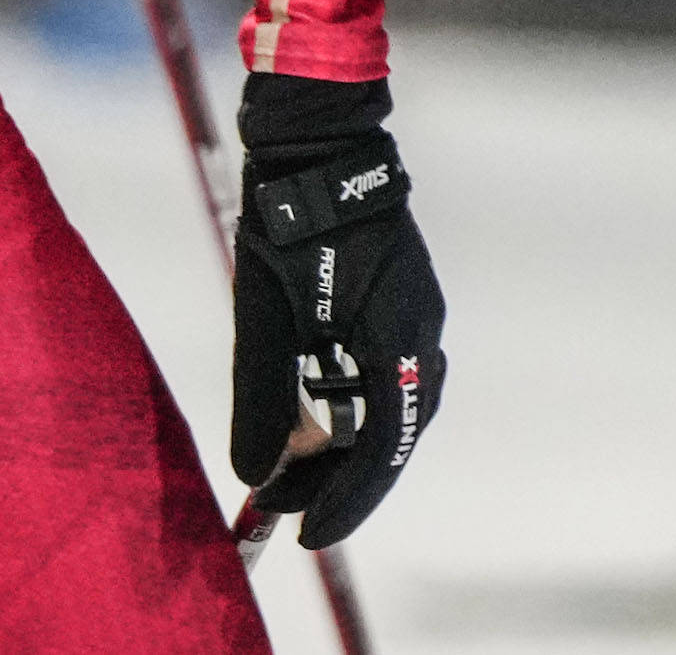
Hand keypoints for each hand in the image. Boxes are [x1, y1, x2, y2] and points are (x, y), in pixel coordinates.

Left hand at [232, 73, 446, 547]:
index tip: (306, 538)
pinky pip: (376, 375)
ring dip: (339, 444)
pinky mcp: (396, 304)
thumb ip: (261, 391)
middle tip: (279, 507)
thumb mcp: (263, 309)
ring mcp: (414, 319)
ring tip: (284, 471)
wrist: (315, 138)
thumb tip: (255, 471)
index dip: (344, 502)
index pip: (381, 450)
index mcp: (399, 340)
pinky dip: (343, 405)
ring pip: (382, 409)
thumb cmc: (286, 217)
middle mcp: (420, 336)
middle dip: (334, 479)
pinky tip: (308, 416)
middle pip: (386, 436)